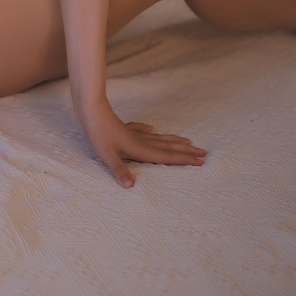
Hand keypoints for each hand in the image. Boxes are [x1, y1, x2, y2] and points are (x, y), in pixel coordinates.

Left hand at [83, 105, 206, 187]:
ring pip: (159, 138)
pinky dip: (148, 130)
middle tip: (203, 152)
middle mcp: (141, 141)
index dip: (184, 160)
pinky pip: (142, 130)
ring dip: (174, 141)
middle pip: (168, 147)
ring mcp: (134, 133)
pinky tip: (151, 128)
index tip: (201, 162)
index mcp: (141, 150)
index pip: (167, 157)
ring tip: (187, 140)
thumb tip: (130, 187)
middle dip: (186, 151)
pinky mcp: (125, 128)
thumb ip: (120, 170)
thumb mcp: (107, 155)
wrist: (91, 109)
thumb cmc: (98, 133)